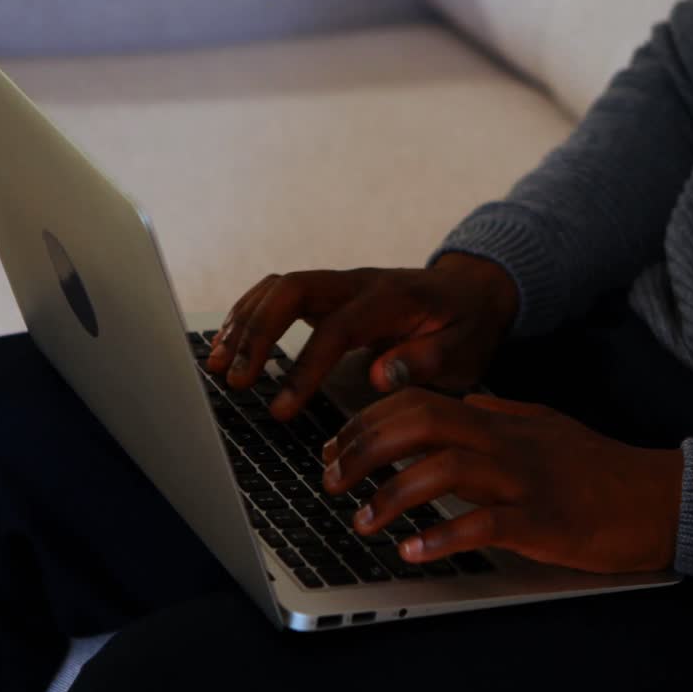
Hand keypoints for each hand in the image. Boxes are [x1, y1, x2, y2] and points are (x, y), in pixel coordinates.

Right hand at [207, 254, 517, 420]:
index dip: (304, 368)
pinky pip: (279, 294)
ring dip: (244, 323)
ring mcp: (340, 284)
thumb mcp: (464, 348)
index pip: (336, 328)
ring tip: (218, 366)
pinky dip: (249, 316)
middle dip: (258, 333)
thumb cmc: (467, 325)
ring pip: (279, 287)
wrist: (473, 292)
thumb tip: (379, 376)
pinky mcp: (328, 293)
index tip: (281, 409)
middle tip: (235, 379)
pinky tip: (229, 346)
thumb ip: (426, 360)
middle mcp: (359, 283)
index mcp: (392, 298)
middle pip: (293, 289)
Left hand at [322, 388, 684, 573]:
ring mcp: (524, 479)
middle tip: (331, 480)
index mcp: (499, 420)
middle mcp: (505, 441)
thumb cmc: (598, 467)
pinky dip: (443, 537)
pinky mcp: (543, 521)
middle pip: (421, 422)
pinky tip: (413, 551)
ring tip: (364, 522)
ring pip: (445, 468)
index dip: (366, 421)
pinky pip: (485, 523)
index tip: (334, 448)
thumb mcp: (542, 426)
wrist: (659, 497)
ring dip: (393, 495)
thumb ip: (497, 413)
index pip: (419, 402)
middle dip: (365, 447)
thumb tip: (457, 403)